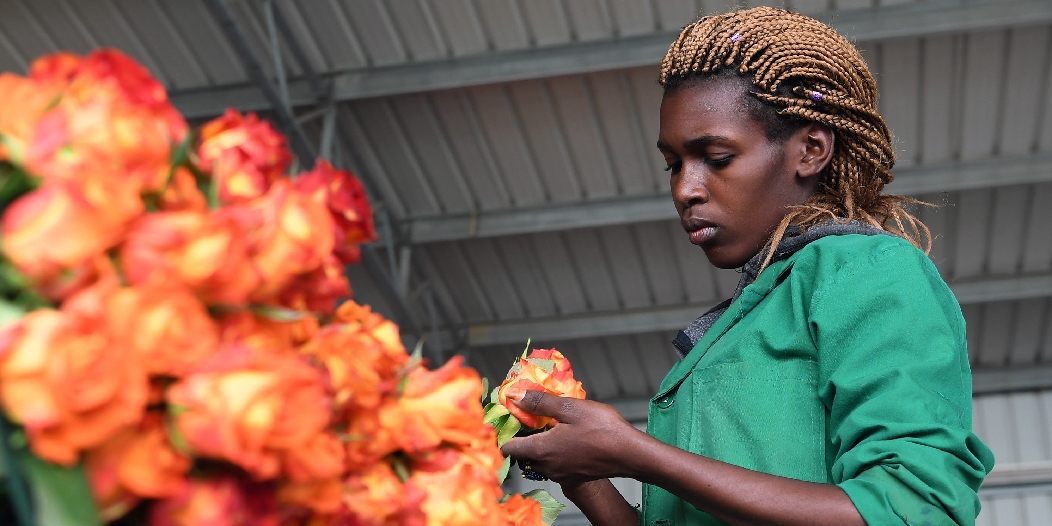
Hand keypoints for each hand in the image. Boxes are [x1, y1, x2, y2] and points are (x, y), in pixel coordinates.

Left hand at [499, 388, 646, 485]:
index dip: (506, 431)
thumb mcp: (570, 408)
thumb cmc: (603, 429)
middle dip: (524, 434)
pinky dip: (553, 450)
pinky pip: (553, 464)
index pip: (508, 448)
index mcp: (542, 450)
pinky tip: (566, 435)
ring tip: (552, 423)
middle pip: (522, 453)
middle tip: (533, 415)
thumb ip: (540, 403)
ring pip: (539, 459)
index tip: (512, 416)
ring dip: (540, 442)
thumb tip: (516, 396)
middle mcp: (547, 467)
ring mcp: (560, 474)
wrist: (631, 454)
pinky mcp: (572, 476)